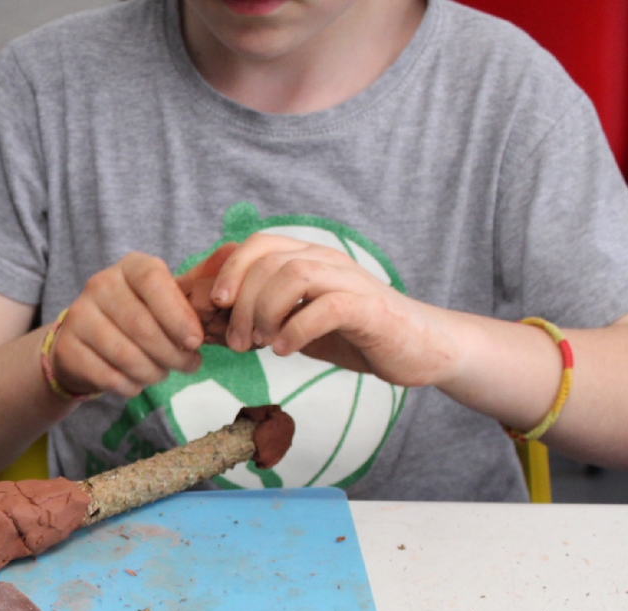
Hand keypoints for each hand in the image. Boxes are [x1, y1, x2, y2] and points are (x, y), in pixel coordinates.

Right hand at [48, 251, 222, 397]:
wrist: (86, 341)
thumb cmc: (139, 317)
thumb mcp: (167, 298)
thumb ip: (198, 284)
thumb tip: (234, 252)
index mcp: (130, 267)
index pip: (153, 282)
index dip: (177, 314)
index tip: (196, 341)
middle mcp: (100, 285)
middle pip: (142, 326)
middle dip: (172, 354)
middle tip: (188, 365)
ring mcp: (79, 315)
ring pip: (126, 355)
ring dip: (153, 372)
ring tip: (162, 372)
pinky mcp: (67, 347)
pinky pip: (108, 376)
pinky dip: (131, 385)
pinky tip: (137, 381)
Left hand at [206, 233, 460, 386]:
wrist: (417, 348)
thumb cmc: (352, 334)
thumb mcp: (297, 323)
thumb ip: (260, 317)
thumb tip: (209, 325)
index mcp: (310, 258)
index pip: (259, 243)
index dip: (230, 270)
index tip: (216, 306)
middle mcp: (329, 261)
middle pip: (269, 262)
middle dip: (242, 303)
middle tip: (238, 342)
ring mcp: (351, 282)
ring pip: (295, 275)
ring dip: (266, 312)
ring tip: (261, 344)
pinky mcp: (370, 309)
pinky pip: (327, 307)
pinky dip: (297, 329)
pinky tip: (286, 350)